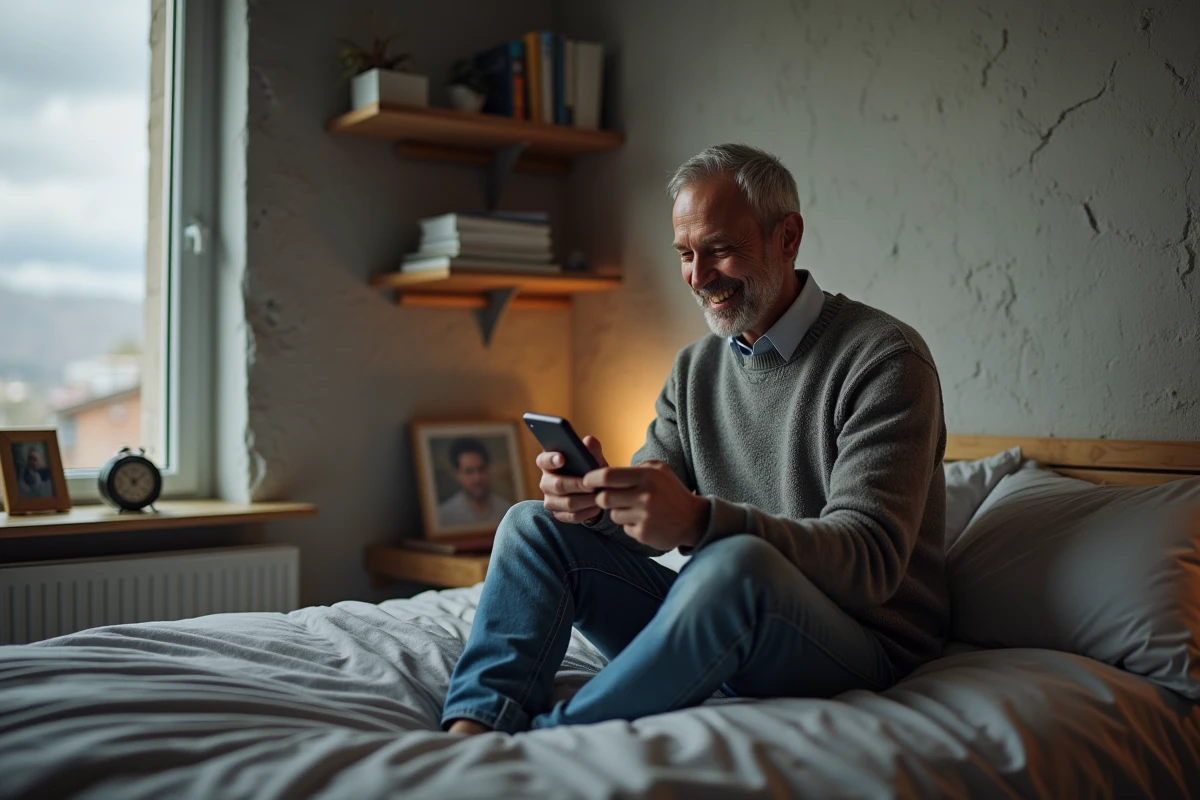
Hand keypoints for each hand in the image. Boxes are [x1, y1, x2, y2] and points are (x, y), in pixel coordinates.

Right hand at [537, 435, 608, 523]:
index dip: (551, 459)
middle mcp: (545, 482)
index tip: (562, 458)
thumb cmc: (589, 470)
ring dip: (586, 500)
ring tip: (599, 496)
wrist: (593, 492)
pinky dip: (587, 512)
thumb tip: (589, 441)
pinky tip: (597, 507)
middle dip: (577, 485)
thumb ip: (591, 449)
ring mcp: (550, 500)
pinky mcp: (558, 514)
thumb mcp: (592, 458)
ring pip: (567, 503)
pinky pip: (571, 516)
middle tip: (592, 485)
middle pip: (557, 485)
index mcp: (549, 463)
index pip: (543, 460)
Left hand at [584, 460, 708, 550]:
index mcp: (647, 476)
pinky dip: (630, 524)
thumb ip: (634, 468)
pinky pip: (624, 528)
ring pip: (612, 514)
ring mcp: (644, 517)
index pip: (608, 476)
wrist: (693, 519)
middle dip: (602, 497)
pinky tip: (644, 520)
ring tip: (635, 508)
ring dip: (618, 511)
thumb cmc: (671, 491)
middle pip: (603, 498)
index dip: (592, 478)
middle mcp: (645, 496)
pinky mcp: (643, 534)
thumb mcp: (658, 469)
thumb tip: (605, 472)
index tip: (587, 481)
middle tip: (608, 496)